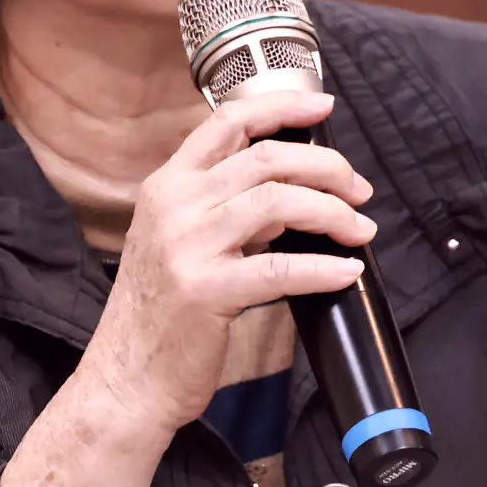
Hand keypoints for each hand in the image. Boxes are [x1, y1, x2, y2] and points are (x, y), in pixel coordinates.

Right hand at [83, 91, 374, 435]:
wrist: (126, 380)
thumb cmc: (161, 314)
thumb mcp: (177, 241)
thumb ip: (222, 206)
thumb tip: (291, 188)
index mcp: (167, 185)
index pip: (227, 122)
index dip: (281, 106)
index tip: (323, 106)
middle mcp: (173, 205)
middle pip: (266, 158)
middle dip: (327, 167)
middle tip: (359, 189)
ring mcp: (187, 246)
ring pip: (279, 202)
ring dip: (332, 212)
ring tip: (360, 230)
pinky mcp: (205, 291)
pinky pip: (281, 269)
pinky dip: (324, 268)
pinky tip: (347, 271)